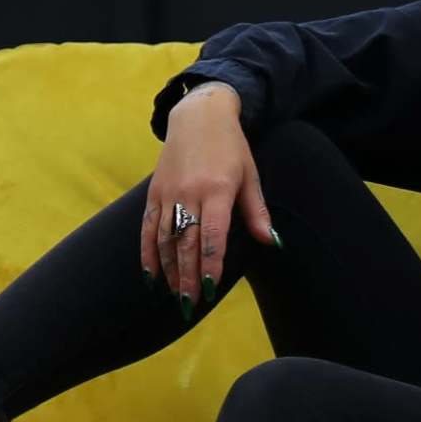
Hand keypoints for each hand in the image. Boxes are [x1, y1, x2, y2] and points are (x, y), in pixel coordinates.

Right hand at [142, 86, 275, 301]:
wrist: (198, 115)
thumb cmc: (231, 148)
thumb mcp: (250, 176)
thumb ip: (256, 212)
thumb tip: (272, 243)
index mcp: (216, 189)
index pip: (212, 235)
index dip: (210, 264)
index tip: (211, 289)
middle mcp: (189, 192)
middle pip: (185, 243)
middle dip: (188, 277)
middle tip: (191, 305)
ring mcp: (167, 193)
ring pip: (164, 239)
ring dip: (169, 271)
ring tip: (176, 296)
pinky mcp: (154, 193)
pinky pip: (148, 228)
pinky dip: (148, 254)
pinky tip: (151, 276)